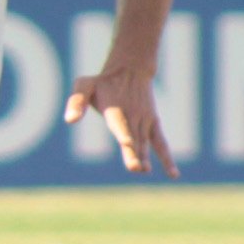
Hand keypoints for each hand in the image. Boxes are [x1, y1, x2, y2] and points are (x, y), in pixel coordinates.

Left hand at [65, 59, 177, 177]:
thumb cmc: (103, 82)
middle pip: (134, 138)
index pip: (120, 123)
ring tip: (143, 170)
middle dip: (134, 153)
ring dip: (145, 157)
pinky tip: (173, 175)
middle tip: (136, 168)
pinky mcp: (153, 124)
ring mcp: (144, 121)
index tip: (126, 142)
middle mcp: (132, 116)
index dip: (123, 132)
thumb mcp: (84, 85)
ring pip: (145, 142)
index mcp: (115, 109)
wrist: (131, 69)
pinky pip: (161, 143)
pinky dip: (167, 158)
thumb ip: (76, 101)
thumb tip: (69, 120)